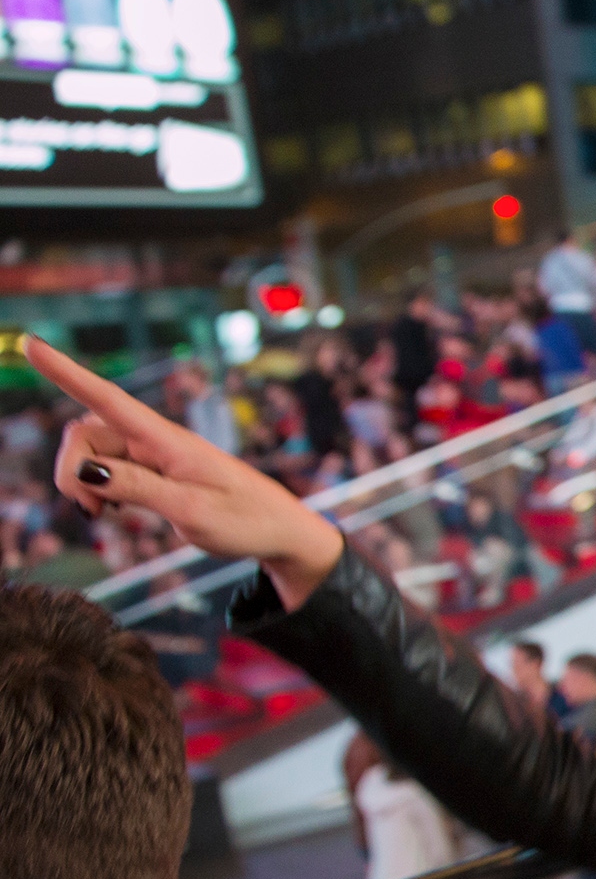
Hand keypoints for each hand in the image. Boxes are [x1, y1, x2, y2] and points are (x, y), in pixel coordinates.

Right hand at [25, 338, 343, 607]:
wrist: (281, 533)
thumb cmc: (247, 521)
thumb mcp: (193, 512)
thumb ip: (139, 489)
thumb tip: (85, 469)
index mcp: (169, 441)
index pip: (109, 399)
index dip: (66, 373)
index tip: (30, 345)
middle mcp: (156, 441)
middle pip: (86, 435)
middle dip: (71, 470)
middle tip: (94, 513)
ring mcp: (153, 456)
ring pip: (90, 455)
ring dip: (82, 484)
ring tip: (106, 516)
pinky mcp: (153, 473)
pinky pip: (106, 472)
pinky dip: (97, 491)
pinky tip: (113, 512)